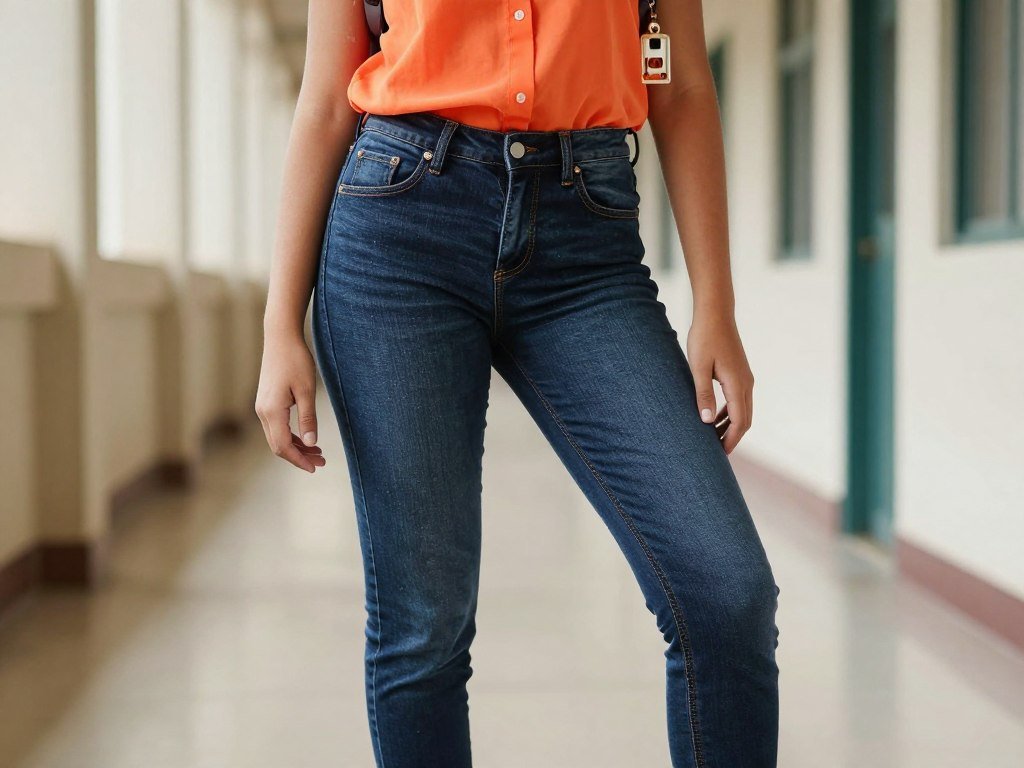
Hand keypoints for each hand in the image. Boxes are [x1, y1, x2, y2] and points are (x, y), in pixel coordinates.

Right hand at [255, 331, 326, 472]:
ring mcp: (262, 407)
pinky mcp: (266, 402)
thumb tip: (312, 444)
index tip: (316, 467)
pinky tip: (307, 437)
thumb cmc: (296, 360)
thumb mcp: (307, 390)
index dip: (299, 460)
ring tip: (318, 452)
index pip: (283, 446)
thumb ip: (308, 418)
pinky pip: (276, 426)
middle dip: (299, 456)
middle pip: (278, 445)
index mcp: (272, 411)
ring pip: (277, 437)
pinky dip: (291, 435)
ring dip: (296, 447)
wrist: (280, 338)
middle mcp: (262, 412)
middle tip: (322, 462)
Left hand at [686, 312, 753, 454]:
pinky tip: (712, 417)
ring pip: (742, 410)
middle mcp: (746, 383)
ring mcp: (745, 378)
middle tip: (716, 453)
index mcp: (737, 384)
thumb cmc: (704, 339)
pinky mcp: (740, 373)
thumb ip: (702, 394)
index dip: (730, 439)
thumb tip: (705, 421)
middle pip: (744, 419)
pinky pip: (738, 399)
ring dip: (730, 425)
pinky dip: (728, 412)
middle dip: (732, 437)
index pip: (739, 421)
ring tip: (712, 438)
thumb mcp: (698, 368)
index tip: (720, 455)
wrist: (715, 314)